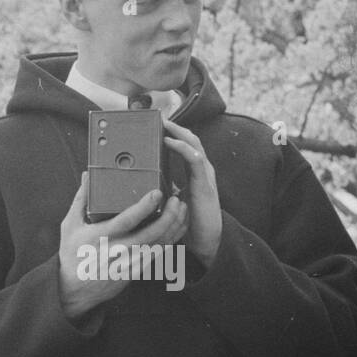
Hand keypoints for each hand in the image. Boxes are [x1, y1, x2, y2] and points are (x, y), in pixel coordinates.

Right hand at [57, 174, 189, 320]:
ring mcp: (127, 264)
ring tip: (181, 210)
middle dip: (167, 217)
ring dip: (173, 228)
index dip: (144, 207)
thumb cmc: (71, 254)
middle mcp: (116, 251)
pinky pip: (156, 256)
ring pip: (157, 246)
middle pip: (149, 235)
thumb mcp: (70, 225)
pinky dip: (169, 241)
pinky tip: (176, 228)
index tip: (157, 193)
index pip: (127, 221)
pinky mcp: (134, 272)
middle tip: (176, 200)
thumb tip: (87, 175)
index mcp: (100, 237)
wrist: (73, 290)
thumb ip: (81, 199)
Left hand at [163, 119, 221, 265]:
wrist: (207, 239)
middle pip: (190, 138)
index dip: (174, 132)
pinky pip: (194, 158)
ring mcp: (205, 174)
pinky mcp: (204, 183)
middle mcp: (202, 169)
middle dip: (175, 126)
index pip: (185, 144)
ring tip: (164, 122)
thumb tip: (149, 182)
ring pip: (194, 143)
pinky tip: (170, 141)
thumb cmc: (191, 221)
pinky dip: (182, 147)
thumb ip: (167, 187)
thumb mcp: (176, 199)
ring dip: (178, 131)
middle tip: (158, 116)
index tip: (158, 123)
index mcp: (195, 171)